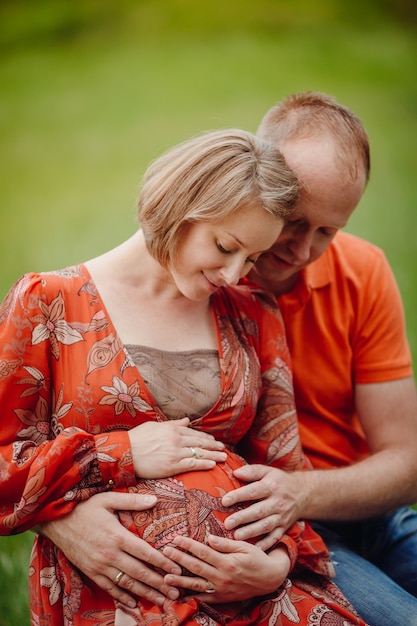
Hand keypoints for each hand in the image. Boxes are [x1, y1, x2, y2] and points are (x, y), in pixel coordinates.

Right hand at [36, 491, 183, 607]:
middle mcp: (110, 554)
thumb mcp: (108, 499)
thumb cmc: (84, 507)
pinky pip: (110, 588)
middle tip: (176, 591)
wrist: (56, 521)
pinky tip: (135, 603)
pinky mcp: (91, 572)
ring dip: (146, 593)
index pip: (146, 553)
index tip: (176, 568)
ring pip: (127, 583)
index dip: (163, 562)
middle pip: (140, 572)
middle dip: (159, 583)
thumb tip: (154, 499)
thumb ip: (132, 500)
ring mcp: (100, 566)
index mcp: (117, 536)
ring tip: (162, 600)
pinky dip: (123, 597)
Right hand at [128, 417, 226, 477]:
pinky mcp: (172, 465)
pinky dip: (204, 464)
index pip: (194, 432)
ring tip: (223, 457)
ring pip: (199, 453)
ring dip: (213, 455)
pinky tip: (212, 464)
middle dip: (213, 445)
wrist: (125, 452)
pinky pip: (192, 464)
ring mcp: (175, 452)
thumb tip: (186, 420)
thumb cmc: (136, 439)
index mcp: (172, 428)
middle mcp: (176, 439)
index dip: (205, 437)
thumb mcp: (155, 426)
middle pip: (200, 442)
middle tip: (223, 448)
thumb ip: (172, 423)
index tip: (213, 440)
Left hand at [163, 534, 289, 602]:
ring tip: (165, 578)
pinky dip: (191, 596)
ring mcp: (221, 589)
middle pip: (196, 567)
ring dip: (180, 582)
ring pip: (197, 585)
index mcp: (227, 562)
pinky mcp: (222, 598)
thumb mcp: (244, 546)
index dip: (188, 545)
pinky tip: (179, 594)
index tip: (176, 539)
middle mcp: (222, 577)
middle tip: (165, 553)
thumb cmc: (257, 558)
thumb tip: (208, 538)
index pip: (203, 552)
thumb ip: (225, 544)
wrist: (270, 579)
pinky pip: (204, 598)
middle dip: (179, 560)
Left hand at [221, 464, 302, 549]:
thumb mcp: (268, 471)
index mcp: (271, 486)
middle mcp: (277, 502)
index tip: (224, 501)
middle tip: (227, 523)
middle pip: (258, 511)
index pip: (253, 491)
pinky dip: (266, 544)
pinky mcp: (284, 528)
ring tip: (236, 536)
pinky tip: (254, 549)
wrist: (303, 494)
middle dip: (242, 518)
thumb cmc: (279, 481)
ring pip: (265, 526)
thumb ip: (252, 471)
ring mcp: (281, 517)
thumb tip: (235, 472)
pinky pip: (275, 537)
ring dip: (251, 532)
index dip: (239, 496)